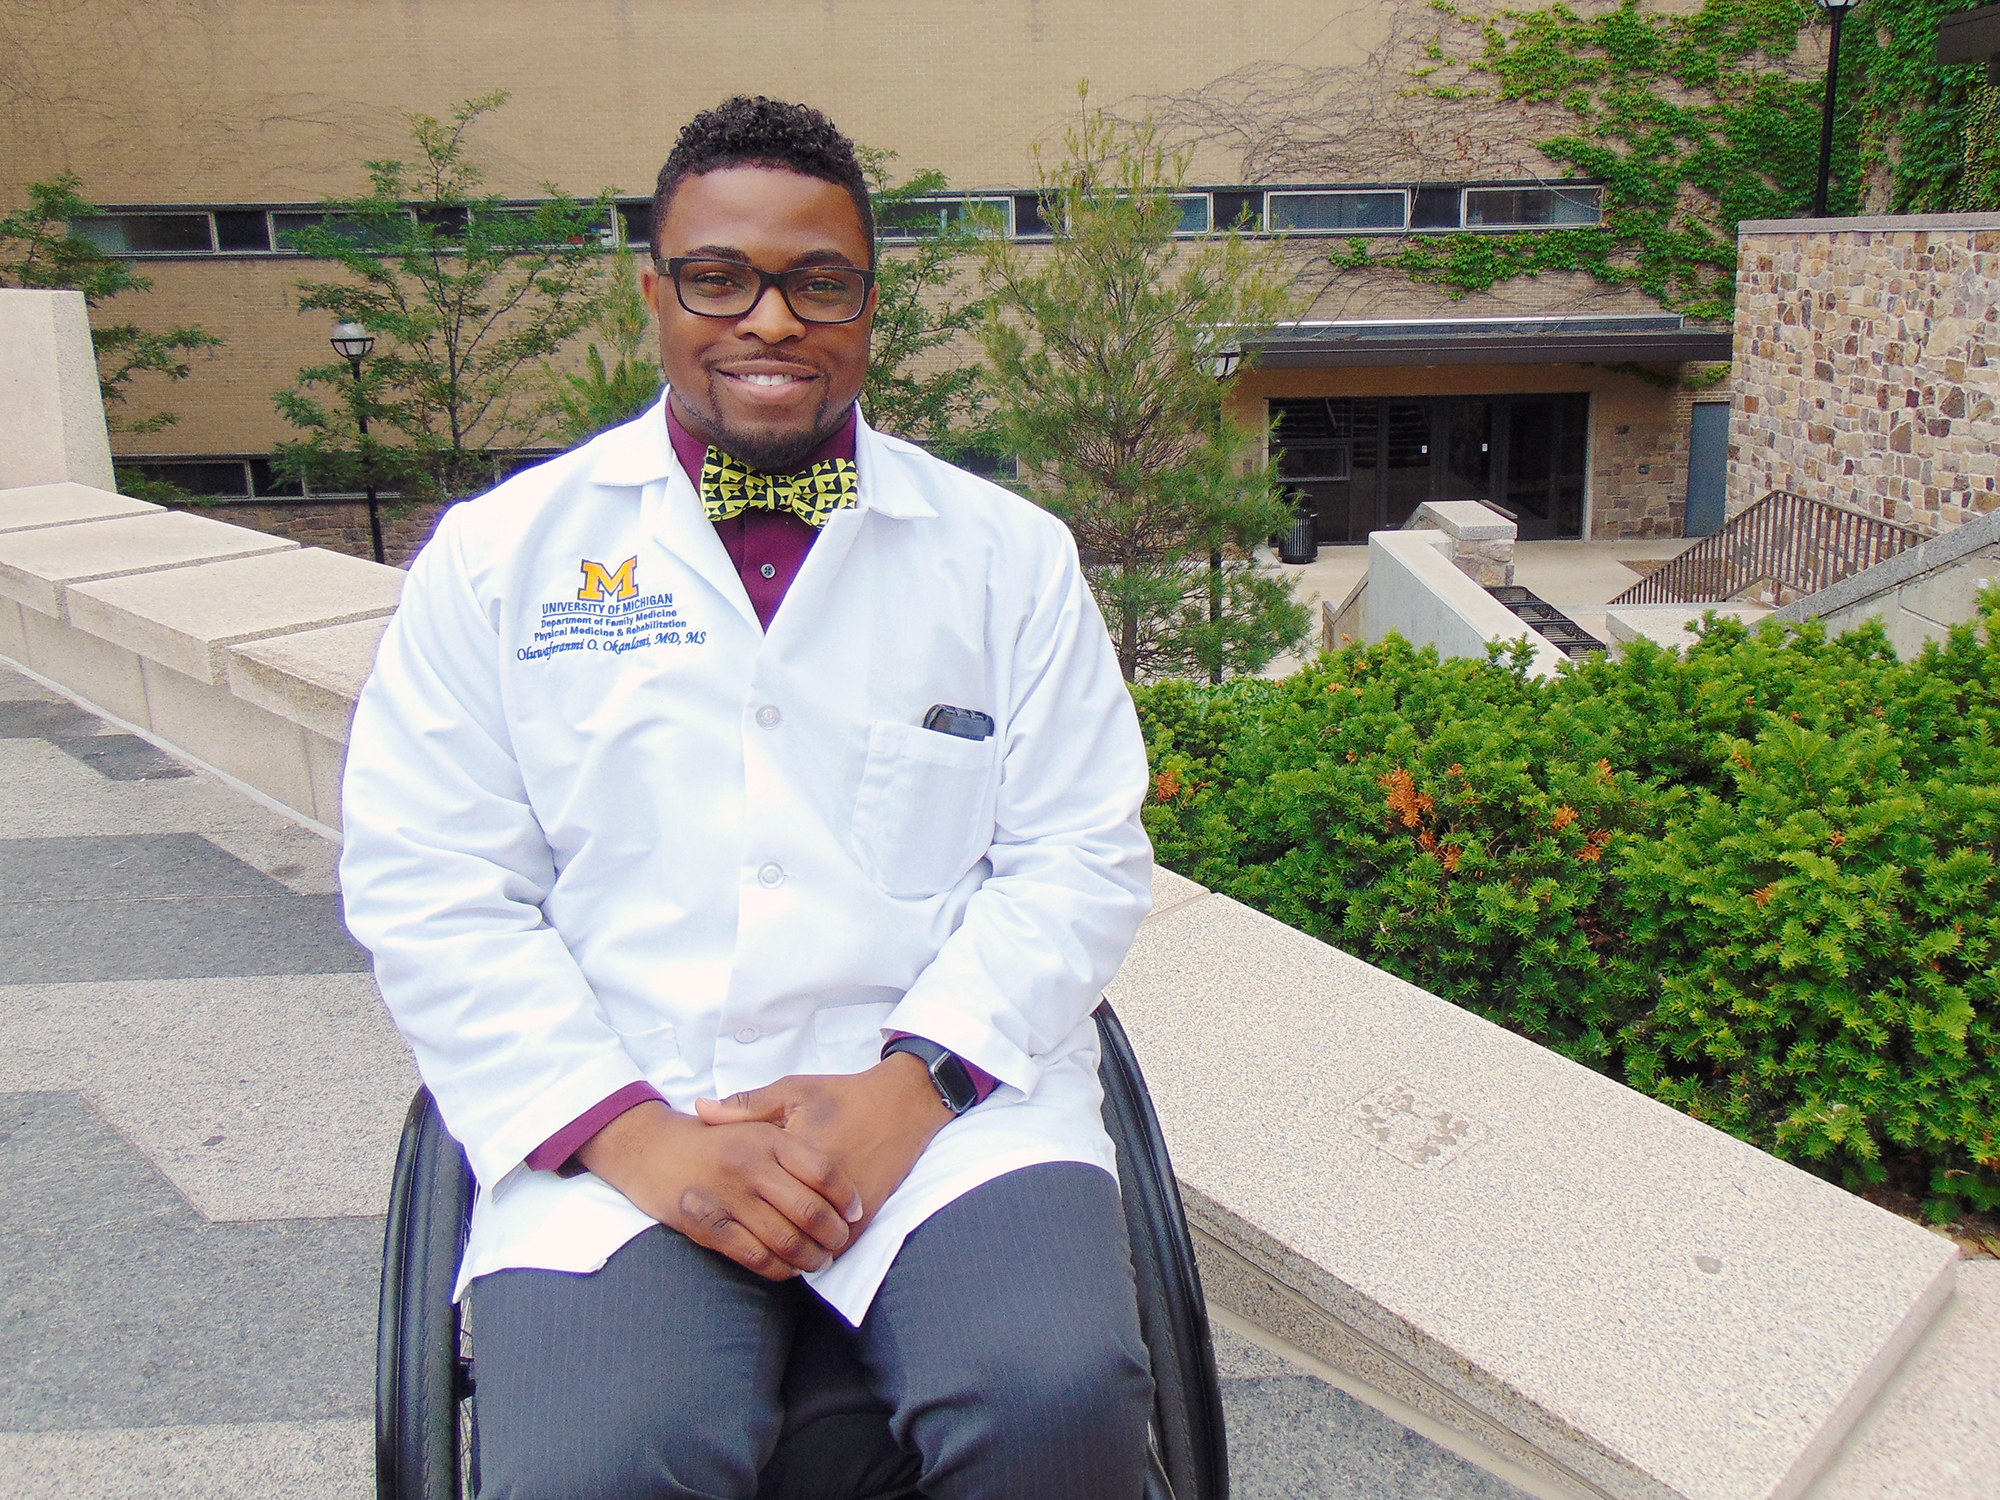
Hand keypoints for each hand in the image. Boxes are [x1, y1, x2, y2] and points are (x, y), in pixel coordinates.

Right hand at [575, 1100, 862, 1281]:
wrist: (653, 1149)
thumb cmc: (715, 1139)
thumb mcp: (754, 1123)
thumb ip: (794, 1144)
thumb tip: (839, 1170)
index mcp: (767, 1138)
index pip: (823, 1171)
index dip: (845, 1197)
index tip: (855, 1212)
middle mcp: (750, 1165)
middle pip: (809, 1210)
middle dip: (833, 1235)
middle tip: (839, 1243)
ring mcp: (728, 1196)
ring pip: (785, 1239)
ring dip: (809, 1257)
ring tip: (820, 1261)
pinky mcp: (707, 1224)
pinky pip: (754, 1255)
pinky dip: (778, 1268)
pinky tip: (788, 1269)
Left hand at [695, 1054, 951, 1246]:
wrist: (901, 1103)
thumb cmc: (842, 1096)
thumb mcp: (792, 1091)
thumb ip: (746, 1106)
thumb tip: (700, 1110)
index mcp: (795, 1153)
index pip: (754, 1192)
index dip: (732, 1206)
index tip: (715, 1209)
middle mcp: (820, 1185)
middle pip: (780, 1225)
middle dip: (758, 1237)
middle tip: (738, 1240)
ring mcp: (847, 1203)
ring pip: (810, 1241)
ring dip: (791, 1251)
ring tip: (768, 1252)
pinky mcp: (867, 1210)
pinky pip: (840, 1242)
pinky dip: (821, 1249)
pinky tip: (804, 1249)